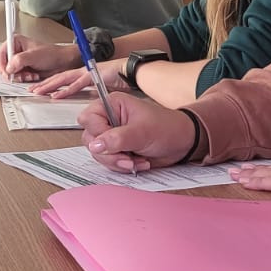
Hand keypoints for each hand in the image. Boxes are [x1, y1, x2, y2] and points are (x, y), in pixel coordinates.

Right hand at [0, 35, 77, 82]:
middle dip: (14, 73)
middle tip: (22, 74)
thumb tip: (9, 67)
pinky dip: (25, 79)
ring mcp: (20, 61)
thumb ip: (18, 60)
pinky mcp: (24, 70)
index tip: (6, 72)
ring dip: (21, 76)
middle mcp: (16, 51)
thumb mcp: (33, 56)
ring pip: (11, 73)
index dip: (2, 64)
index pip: (1, 54)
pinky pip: (18, 78)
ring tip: (30, 74)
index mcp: (16, 42)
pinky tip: (33, 76)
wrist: (62, 62)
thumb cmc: (52, 54)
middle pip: (5, 65)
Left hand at [34, 58, 124, 98]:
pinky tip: (57, 95)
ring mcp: (87, 72)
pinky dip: (66, 90)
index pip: (64, 78)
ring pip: (64, 79)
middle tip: (32, 89)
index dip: (52, 82)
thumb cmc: (120, 78)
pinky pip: (77, 84)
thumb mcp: (103, 87)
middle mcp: (83, 71)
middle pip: (59, 77)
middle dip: (45, 83)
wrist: (131, 71)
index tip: (41, 88)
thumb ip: (94, 90)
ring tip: (39, 91)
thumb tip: (91, 98)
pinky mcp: (93, 76)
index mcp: (84, 73)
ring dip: (50, 86)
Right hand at [78, 93, 194, 173]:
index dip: (98, 133)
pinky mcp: (117, 149)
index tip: (113, 143)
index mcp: (113, 104)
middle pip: (90, 138)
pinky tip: (138, 163)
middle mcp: (109, 118)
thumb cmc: (166, 128)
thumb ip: (117, 138)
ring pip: (98, 153)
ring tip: (136, 161)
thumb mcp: (142, 132)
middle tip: (127, 157)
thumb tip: (95, 145)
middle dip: (109, 153)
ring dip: (117, 161)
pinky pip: (108, 161)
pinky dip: (122, 166)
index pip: (88, 118)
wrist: (182, 143)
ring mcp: (112, 135)